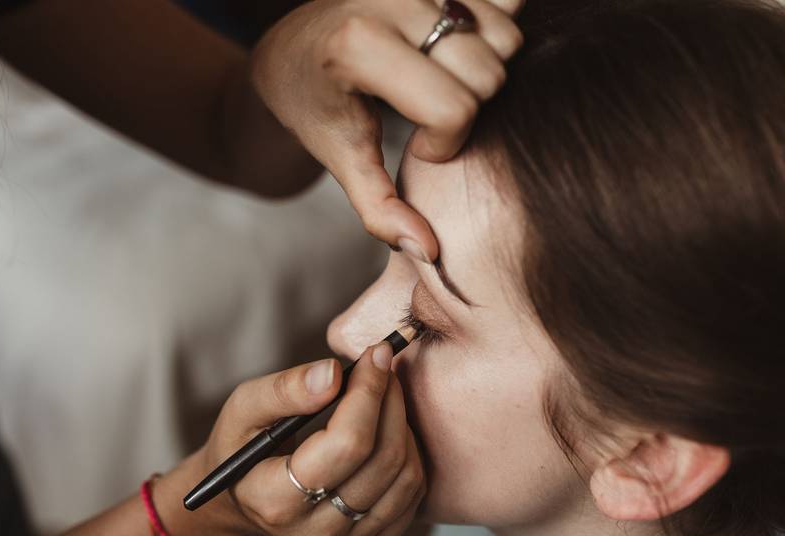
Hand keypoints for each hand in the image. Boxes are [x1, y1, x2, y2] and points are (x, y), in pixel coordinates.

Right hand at [156, 341, 423, 535]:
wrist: (243, 497)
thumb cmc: (243, 444)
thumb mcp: (245, 407)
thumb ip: (285, 389)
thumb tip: (333, 373)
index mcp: (275, 501)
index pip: (346, 446)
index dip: (368, 393)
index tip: (374, 354)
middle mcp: (312, 535)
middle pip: (382, 460)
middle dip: (390, 401)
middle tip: (382, 365)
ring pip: (405, 478)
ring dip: (403, 425)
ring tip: (383, 395)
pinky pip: (412, 496)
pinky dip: (409, 454)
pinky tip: (386, 430)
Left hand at [250, 0, 523, 261]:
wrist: (289, 48)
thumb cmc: (312, 107)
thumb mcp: (339, 159)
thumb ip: (379, 208)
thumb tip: (426, 251)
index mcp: (359, 48)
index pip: (453, 107)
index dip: (445, 140)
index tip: (418, 147)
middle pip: (489, 73)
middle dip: (468, 109)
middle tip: (428, 118)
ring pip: (507, 36)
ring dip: (484, 71)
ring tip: (439, 85)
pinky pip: (506, 3)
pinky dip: (491, 33)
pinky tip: (452, 53)